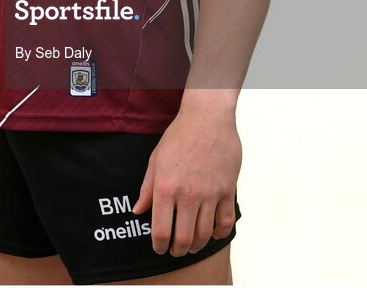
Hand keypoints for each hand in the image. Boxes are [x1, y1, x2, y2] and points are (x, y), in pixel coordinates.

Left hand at [131, 106, 241, 256]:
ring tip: (192, 245)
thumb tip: (138, 210)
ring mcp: (210, 194)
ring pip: (205, 234)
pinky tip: (213, 233)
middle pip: (184, 238)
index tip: (159, 248)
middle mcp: (188, 194)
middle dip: (178, 250)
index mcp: (166, 187)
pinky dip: (219, 234)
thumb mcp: (156, 160)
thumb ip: (147, 189)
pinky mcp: (228, 190)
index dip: (159, 245)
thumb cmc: (179, 135)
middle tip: (176, 250)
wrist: (207, 117)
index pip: (161, 230)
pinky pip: (225, 222)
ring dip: (197, 245)